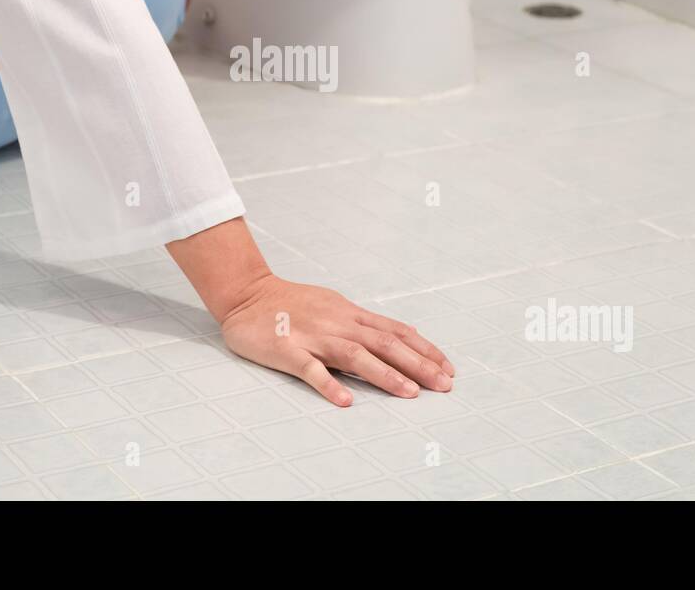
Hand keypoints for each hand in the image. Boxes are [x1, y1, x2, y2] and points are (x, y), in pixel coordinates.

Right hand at [219, 274, 454, 405]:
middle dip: (418, 364)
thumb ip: (362, 324)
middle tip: (443, 385)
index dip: (424, 349)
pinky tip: (345, 401)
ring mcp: (313, 336)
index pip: (395, 331)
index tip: (447, 368)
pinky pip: (310, 369)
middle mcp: (338, 323)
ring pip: (355, 355)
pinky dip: (328, 384)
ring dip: (385, 374)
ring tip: (409, 393)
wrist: (247, 294)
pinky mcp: (287, 350)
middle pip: (384, 343)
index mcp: (349, 314)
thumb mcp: (333, 306)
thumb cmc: (291, 303)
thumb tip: (398, 335)